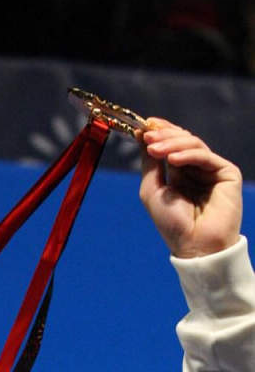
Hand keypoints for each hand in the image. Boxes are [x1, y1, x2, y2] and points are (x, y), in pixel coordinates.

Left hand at [139, 120, 241, 258]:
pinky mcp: (227, 173)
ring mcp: (212, 171)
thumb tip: (144, 136)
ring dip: (173, 144)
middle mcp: (196, 170)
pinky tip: (173, 160)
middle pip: (182, 141)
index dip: (160, 133)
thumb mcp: (152, 191)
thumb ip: (150, 164)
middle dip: (164, 136)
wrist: (196, 246)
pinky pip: (206, 156)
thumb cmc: (173, 225)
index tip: (144, 126)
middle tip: (149, 135)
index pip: (171, 146)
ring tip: (156, 149)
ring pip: (193, 145)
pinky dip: (188, 155)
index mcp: (180, 175)